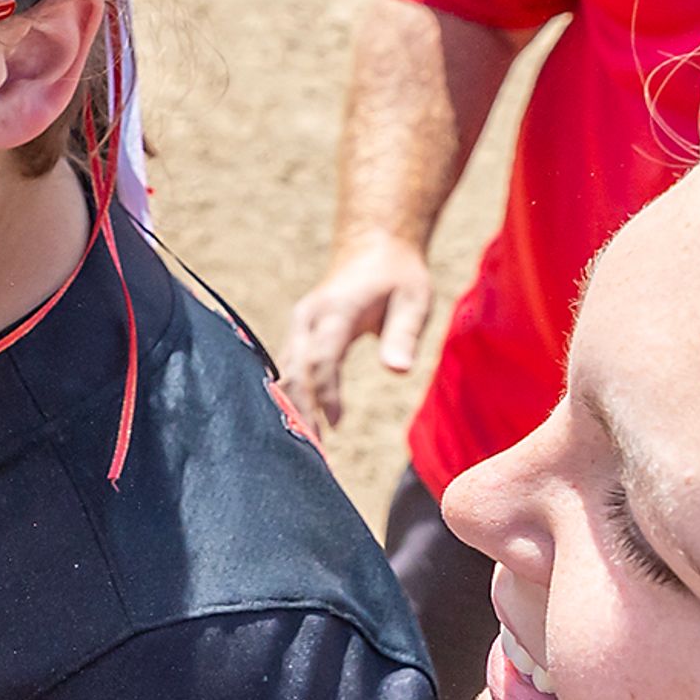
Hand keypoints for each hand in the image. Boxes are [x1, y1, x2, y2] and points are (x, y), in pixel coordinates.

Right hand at [278, 234, 438, 436]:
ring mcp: (298, 327)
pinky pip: (288, 370)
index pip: (322, 358)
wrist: (373, 248)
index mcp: (335, 310)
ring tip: (306, 447)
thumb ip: (403, 335)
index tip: (337, 425)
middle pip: (294, 371)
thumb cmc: (398, 277)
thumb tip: (397, 372)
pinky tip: (302, 426)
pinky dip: (293, 398)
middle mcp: (308, 319)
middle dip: (300, 411)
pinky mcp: (298, 336)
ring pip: (285, 373)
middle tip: (312, 452)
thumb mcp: (414, 300)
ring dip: (292, 408)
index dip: (326, 393)